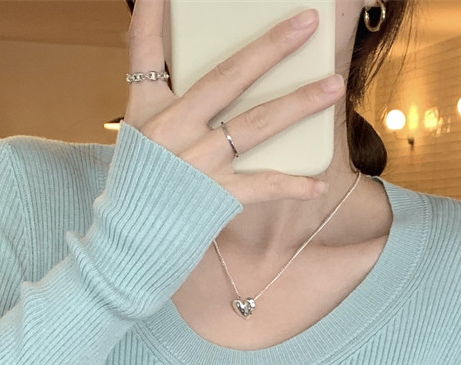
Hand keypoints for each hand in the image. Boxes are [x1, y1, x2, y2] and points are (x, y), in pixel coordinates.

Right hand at [124, 0, 343, 205]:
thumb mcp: (140, 139)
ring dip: (299, 104)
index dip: (153, 12)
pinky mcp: (216, 196)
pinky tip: (318, 183)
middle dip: (271, 47)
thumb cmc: (138, 190)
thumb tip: (210, 88)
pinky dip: (293, 186)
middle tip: (305, 24)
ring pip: (257, 123)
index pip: (146, 47)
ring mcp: (198, 162)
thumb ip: (169, 108)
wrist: (127, 245)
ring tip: (333, 87)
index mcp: (147, 109)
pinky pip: (263, 186)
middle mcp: (173, 129)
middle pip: (227, 76)